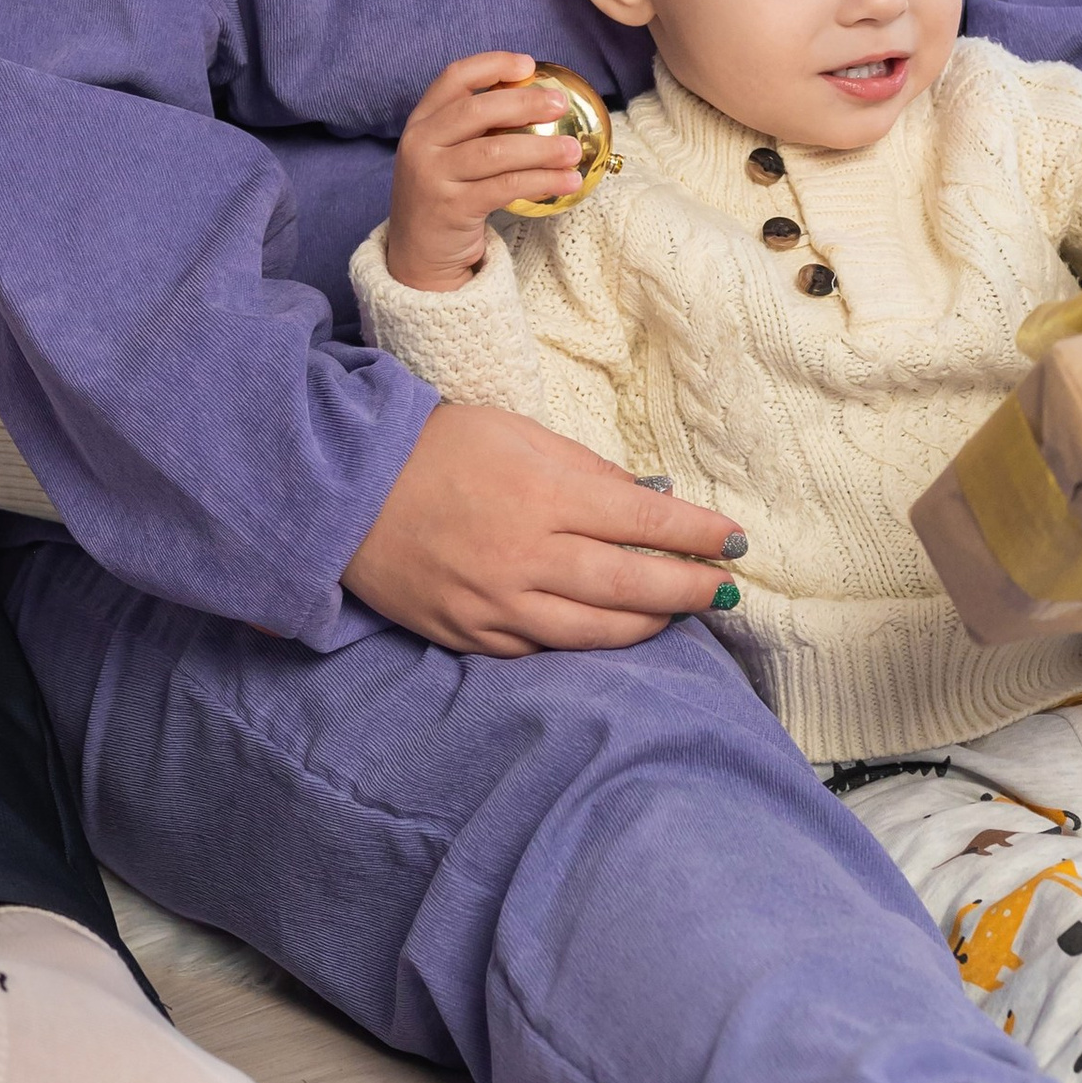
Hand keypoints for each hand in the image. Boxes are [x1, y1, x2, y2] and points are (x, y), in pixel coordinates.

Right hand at [343, 399, 743, 653]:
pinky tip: (610, 630)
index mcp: (544, 494)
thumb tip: (648, 500)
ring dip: (649, 624)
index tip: (734, 540)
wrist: (347, 491)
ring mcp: (500, 605)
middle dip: (691, 589)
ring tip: (680, 614)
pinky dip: (585, 641)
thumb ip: (586, 470)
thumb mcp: (517, 433)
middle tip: (727, 590)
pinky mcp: (473, 636)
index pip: (645, 521)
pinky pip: (545, 649)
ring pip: (597, 632)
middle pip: (633, 584)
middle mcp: (528, 556)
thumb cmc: (438, 448)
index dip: (698, 534)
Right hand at [386, 52, 586, 288]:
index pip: (454, 78)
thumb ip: (475, 129)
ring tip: (574, 150)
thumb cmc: (445, 196)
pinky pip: (505, 187)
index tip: (528, 64)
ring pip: (496, 151)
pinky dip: (541, 181)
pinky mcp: (451, 209)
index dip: (492, 65)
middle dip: (525, 103)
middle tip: (560, 105)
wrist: (417, 255)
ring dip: (542, 148)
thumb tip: (538, 100)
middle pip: (477, 111)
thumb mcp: (446, 155)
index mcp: (421, 122)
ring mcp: (432, 177)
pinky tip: (567, 181)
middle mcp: (420, 144)